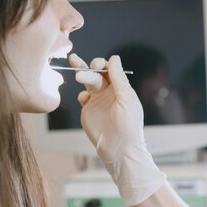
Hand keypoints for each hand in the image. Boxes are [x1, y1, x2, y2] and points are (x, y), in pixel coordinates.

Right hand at [72, 53, 164, 205]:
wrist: (119, 148)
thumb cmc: (128, 125)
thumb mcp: (126, 99)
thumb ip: (119, 78)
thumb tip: (114, 58)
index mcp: (121, 88)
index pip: (110, 69)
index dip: (103, 65)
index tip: (97, 65)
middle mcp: (109, 92)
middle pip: (97, 73)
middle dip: (90, 68)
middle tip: (85, 68)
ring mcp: (98, 100)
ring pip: (88, 82)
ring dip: (82, 76)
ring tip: (78, 75)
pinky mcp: (88, 110)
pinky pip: (83, 96)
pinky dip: (82, 95)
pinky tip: (85, 99)